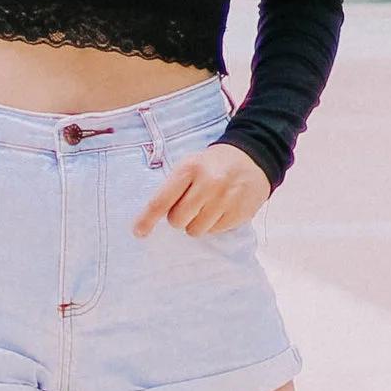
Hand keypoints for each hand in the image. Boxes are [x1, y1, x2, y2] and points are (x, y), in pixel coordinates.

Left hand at [133, 142, 269, 237]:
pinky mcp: (239, 213)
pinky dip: (214, 224)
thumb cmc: (213, 165)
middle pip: (177, 220)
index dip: (147, 219)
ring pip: (195, 230)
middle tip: (190, 205)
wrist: (252, 158)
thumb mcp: (190, 165)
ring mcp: (225, 199)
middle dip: (179, 217)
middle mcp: (208, 183)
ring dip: (196, 223)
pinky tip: (221, 208)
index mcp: (189, 168)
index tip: (138, 232)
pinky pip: (214, 231)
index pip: (161, 200)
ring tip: (207, 206)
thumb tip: (151, 218)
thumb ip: (173, 188)